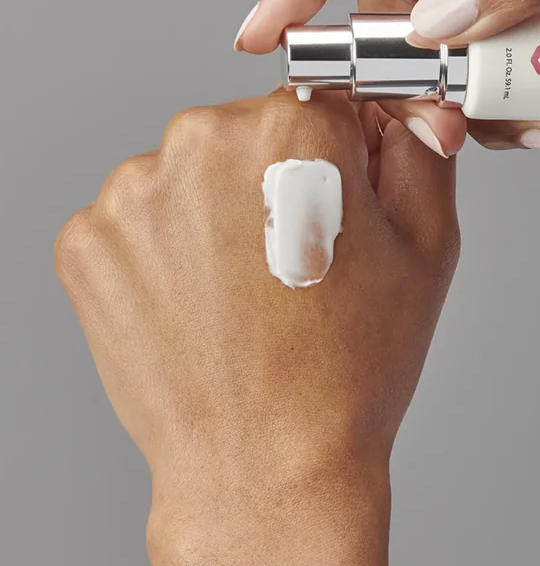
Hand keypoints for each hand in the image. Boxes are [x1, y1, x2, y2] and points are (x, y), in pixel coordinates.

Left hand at [54, 92, 458, 565]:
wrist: (265, 466)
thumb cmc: (351, 367)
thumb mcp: (427, 246)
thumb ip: (420, 152)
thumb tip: (409, 110)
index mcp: (293, 127)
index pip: (324, 99)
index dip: (341, 157)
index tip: (338, 202)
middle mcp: (201, 139)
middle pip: (251, 130)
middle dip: (277, 178)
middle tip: (300, 261)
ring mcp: (133, 192)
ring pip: (191, 172)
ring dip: (217, 211)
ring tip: (248, 292)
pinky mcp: (86, 241)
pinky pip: (140, 219)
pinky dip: (167, 251)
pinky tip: (202, 304)